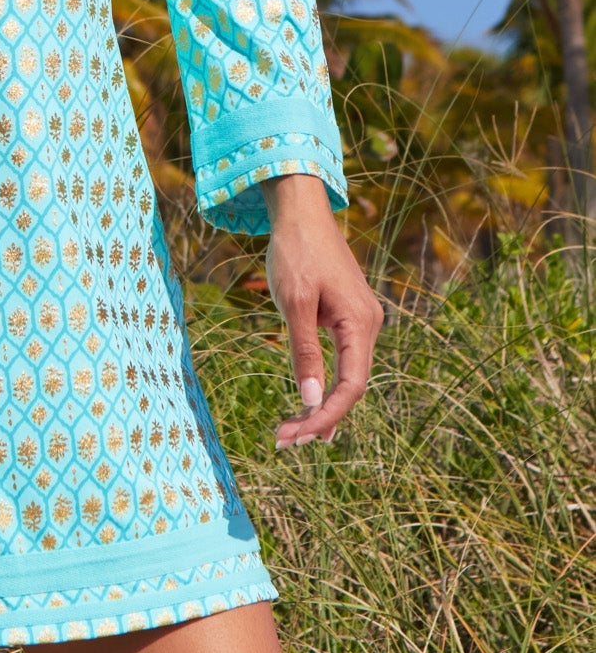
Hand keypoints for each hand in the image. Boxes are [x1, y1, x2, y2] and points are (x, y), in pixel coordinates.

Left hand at [261, 173, 383, 450]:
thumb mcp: (294, 302)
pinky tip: (310, 407)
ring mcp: (361, 322)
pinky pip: (343, 360)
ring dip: (321, 405)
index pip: (352, 386)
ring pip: (347, 376)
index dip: (327, 415)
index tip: (297, 434)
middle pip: (351, 386)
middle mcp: (370, 326)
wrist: (301, 213)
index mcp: (362, 323)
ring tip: (291, 433)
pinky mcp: (348, 317)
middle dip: (320, 416)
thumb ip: (305, 352)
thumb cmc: (296, 252)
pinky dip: (325, 384)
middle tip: (283, 440)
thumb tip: (313, 401)